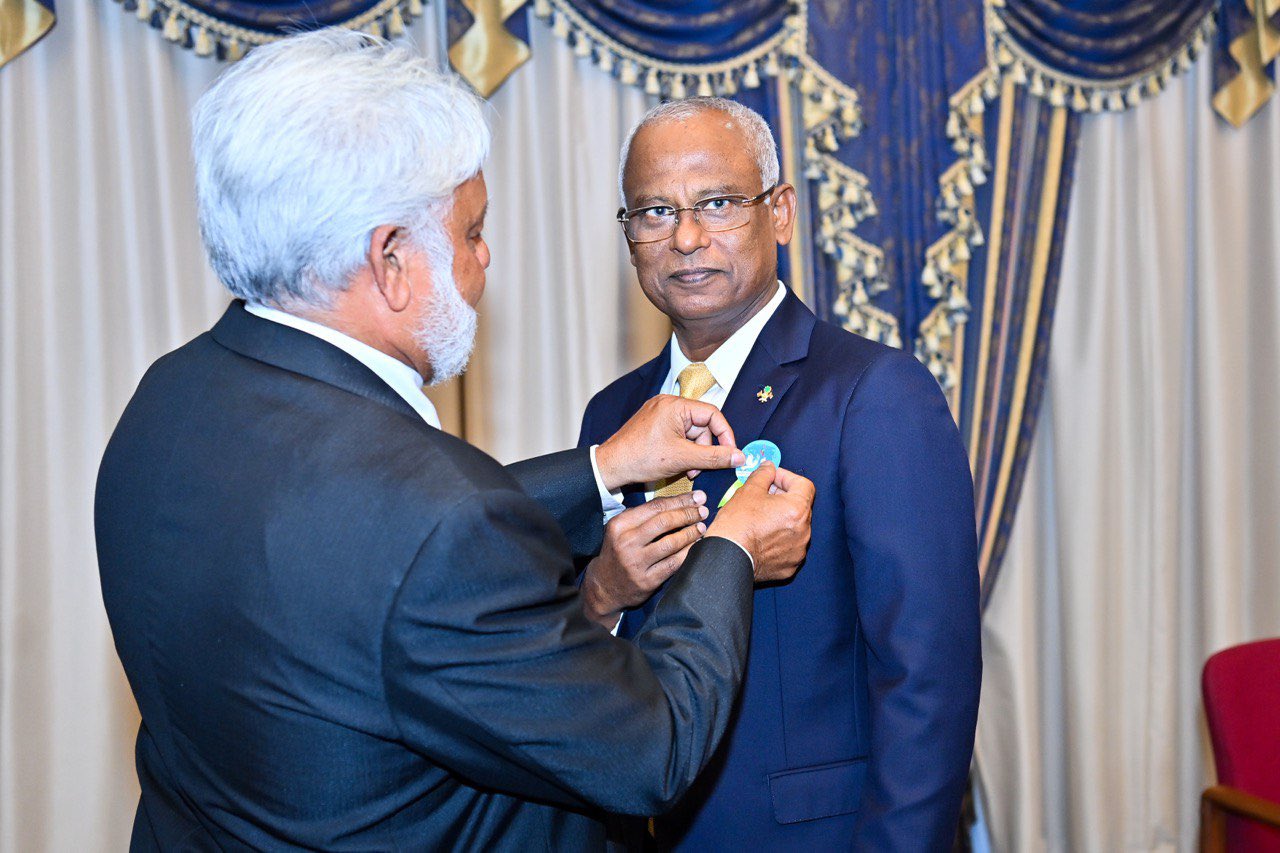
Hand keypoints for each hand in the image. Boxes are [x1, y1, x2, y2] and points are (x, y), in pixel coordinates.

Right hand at [580, 492, 708, 628]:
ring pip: (670, 543)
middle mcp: (626, 542)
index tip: (697, 497)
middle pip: (664, 522)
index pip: (655, 507)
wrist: (604, 586)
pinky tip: (695, 545)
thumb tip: (678, 501)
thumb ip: (644, 515)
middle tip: (703, 511)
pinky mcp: (646, 581)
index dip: (680, 500)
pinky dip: (687, 553)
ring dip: (690, 533)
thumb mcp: (622, 529)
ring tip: (701, 527)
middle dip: (688, 514)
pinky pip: (672, 564)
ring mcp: (636, 563)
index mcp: (620, 525)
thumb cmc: (618, 551)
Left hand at [595, 395, 745, 491]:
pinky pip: (678, 434)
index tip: (730, 454)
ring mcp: (660, 413)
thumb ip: (714, 457)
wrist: (611, 466)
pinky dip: (682, 449)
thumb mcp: (683, 458)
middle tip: (698, 469)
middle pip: (702, 425)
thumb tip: (740, 456)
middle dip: (704, 449)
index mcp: (675, 405)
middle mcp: (667, 404)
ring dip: (693, 453)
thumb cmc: (640, 458)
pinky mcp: (654, 424)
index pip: (713, 414)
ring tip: (686, 470)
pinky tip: (677, 464)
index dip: (725, 435)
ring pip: (690, 432)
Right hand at [707, 463, 813, 583]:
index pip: (804, 485)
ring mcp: (798, 550)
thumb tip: (769, 468)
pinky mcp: (790, 565)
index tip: (773, 478)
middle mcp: (804, 531)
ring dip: (782, 519)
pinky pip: (789, 547)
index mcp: (797, 509)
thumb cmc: (737, 525)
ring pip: (795, 528)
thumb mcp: (748, 490)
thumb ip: (764, 474)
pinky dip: (779, 540)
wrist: (727, 557)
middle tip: (764, 495)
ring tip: (761, 518)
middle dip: (784, 498)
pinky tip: (762, 537)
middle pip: (800, 506)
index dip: (788, 478)